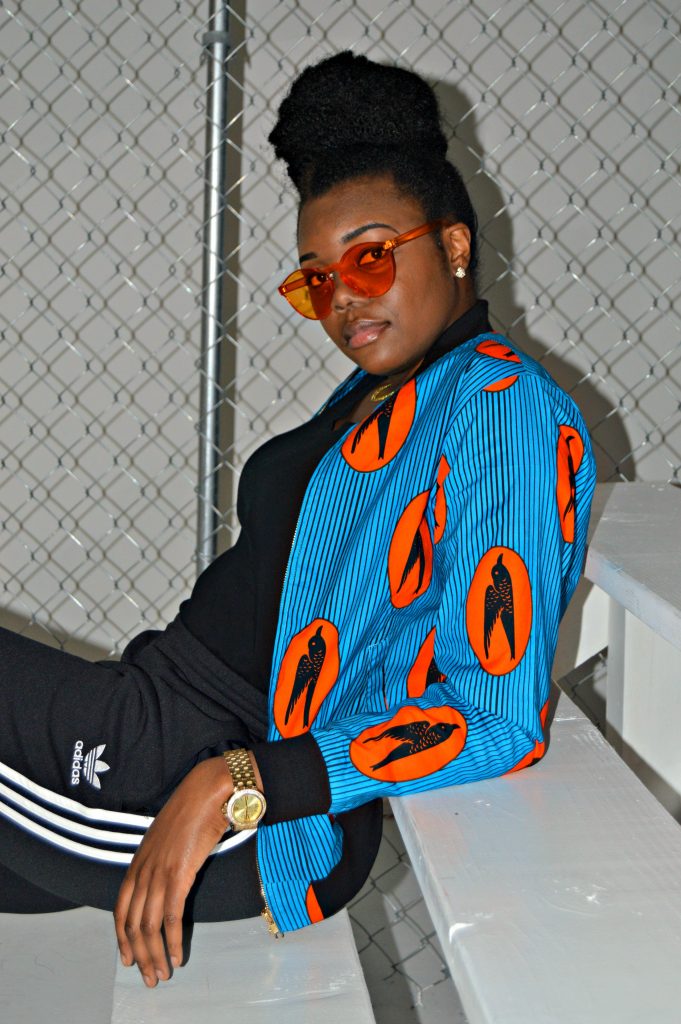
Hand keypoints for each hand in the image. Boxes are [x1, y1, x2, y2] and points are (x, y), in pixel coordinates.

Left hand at [114, 756, 230, 986]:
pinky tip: (178, 956)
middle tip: (149, 977)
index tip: (128, 958)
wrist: (209, 790)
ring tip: (163, 974)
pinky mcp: (178, 874)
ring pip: (148, 926)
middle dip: (139, 955)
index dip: (121, 937)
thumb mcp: (169, 837)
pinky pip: (171, 916)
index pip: (121, 908)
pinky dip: (173, 940)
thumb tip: (167, 880)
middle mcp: (143, 869)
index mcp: (138, 861)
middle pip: (132, 923)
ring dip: (155, 955)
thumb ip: (162, 859)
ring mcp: (159, 872)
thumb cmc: (194, 809)